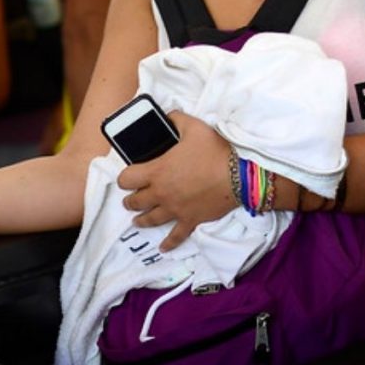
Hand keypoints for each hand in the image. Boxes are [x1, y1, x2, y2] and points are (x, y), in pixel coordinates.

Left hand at [117, 112, 236, 250]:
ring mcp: (175, 209)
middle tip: (130, 198)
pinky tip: (163, 248)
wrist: (240, 175)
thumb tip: (167, 116)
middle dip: (130, 199)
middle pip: (135, 201)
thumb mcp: (193, 127)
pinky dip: (169, 243)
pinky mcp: (190, 220)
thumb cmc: (214, 150)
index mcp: (156, 171)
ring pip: (150, 220)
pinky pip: (176, 236)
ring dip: (141, 220)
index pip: (126, 179)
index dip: (124, 178)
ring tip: (136, 221)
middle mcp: (161, 193)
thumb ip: (175, 120)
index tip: (127, 177)